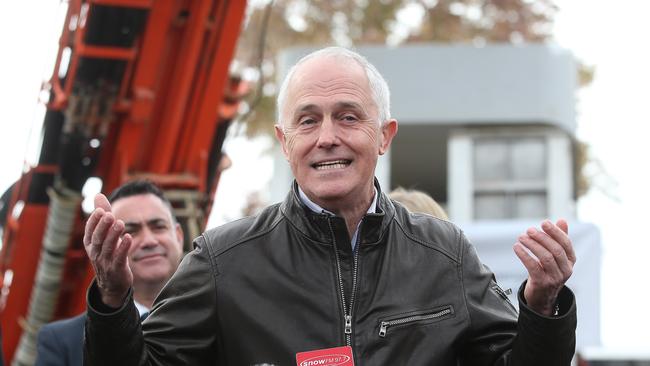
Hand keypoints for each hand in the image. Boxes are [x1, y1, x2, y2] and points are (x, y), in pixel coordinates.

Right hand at [83, 193, 132, 307]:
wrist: (113, 283)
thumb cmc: (108, 253)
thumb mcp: (104, 234)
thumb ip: (103, 215)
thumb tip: (98, 195)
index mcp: (90, 244)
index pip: (90, 231)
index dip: (94, 221)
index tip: (99, 210)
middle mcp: (95, 253)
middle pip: (97, 238)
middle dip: (102, 226)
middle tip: (109, 214)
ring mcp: (105, 262)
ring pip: (107, 248)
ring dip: (114, 235)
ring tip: (121, 223)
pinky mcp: (117, 269)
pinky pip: (119, 258)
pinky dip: (123, 248)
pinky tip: (129, 238)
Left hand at [513, 219, 575, 315]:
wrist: (542, 296)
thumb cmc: (548, 271)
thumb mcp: (556, 256)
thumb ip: (559, 239)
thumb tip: (562, 220)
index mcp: (570, 260)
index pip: (566, 243)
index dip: (555, 232)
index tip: (544, 223)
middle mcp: (566, 269)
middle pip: (556, 250)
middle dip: (542, 237)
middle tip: (529, 230)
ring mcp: (555, 278)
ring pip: (546, 258)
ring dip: (532, 245)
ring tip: (521, 237)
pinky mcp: (542, 283)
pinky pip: (533, 266)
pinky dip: (524, 255)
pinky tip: (517, 247)